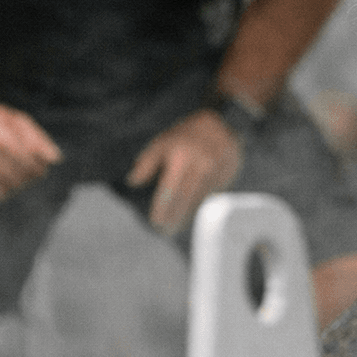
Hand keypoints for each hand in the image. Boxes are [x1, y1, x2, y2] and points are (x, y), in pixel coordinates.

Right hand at [0, 102, 62, 202]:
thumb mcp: (18, 120)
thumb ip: (38, 139)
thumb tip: (56, 160)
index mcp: (1, 137)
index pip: (32, 160)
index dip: (42, 165)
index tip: (43, 163)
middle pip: (24, 175)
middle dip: (35, 175)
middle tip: (34, 170)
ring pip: (13, 188)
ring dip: (22, 184)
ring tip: (20, 173)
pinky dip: (7, 191)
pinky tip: (6, 179)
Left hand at [127, 109, 243, 236]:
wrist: (223, 125)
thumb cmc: (186, 135)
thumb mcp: (162, 142)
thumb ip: (146, 163)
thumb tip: (132, 182)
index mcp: (181, 158)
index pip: (169, 191)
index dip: (161, 209)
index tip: (155, 222)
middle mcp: (199, 167)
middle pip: (184, 200)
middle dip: (174, 218)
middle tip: (165, 231)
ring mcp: (214, 174)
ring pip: (197, 201)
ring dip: (186, 216)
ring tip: (175, 226)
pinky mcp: (224, 178)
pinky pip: (208, 198)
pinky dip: (197, 207)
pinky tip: (190, 213)